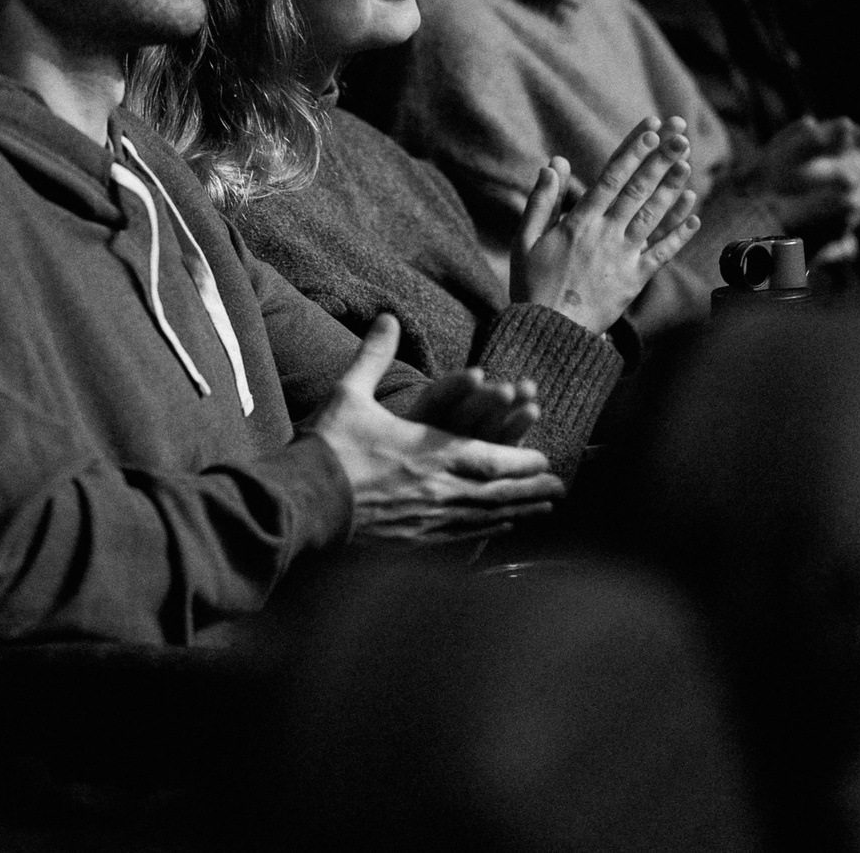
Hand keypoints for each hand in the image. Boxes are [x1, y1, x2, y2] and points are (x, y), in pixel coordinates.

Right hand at [309, 315, 566, 543]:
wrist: (300, 502)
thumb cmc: (327, 447)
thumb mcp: (349, 393)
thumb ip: (374, 356)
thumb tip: (387, 318)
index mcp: (429, 451)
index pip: (490, 457)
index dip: (522, 460)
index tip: (545, 458)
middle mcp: (438, 489)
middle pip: (497, 492)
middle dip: (531, 490)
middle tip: (559, 491)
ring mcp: (427, 519)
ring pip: (484, 518)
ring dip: (516, 512)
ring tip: (540, 511)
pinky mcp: (411, 540)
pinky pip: (460, 538)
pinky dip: (485, 532)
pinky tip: (495, 530)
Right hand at [510, 117, 701, 335]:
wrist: (549, 333)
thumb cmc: (532, 285)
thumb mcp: (525, 240)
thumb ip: (541, 201)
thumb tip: (554, 164)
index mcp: (579, 222)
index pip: (611, 178)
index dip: (633, 151)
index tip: (650, 129)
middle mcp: (605, 235)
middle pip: (637, 191)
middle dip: (660, 161)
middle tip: (679, 137)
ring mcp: (623, 257)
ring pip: (653, 216)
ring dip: (672, 189)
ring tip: (688, 165)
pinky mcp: (635, 280)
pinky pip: (662, 253)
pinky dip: (679, 233)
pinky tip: (694, 215)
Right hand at [740, 112, 859, 235]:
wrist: (753, 237)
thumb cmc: (764, 192)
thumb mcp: (786, 155)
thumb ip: (817, 137)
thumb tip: (846, 122)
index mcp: (849, 179)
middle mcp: (855, 203)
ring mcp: (849, 224)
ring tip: (858, 157)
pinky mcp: (838, 238)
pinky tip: (844, 188)